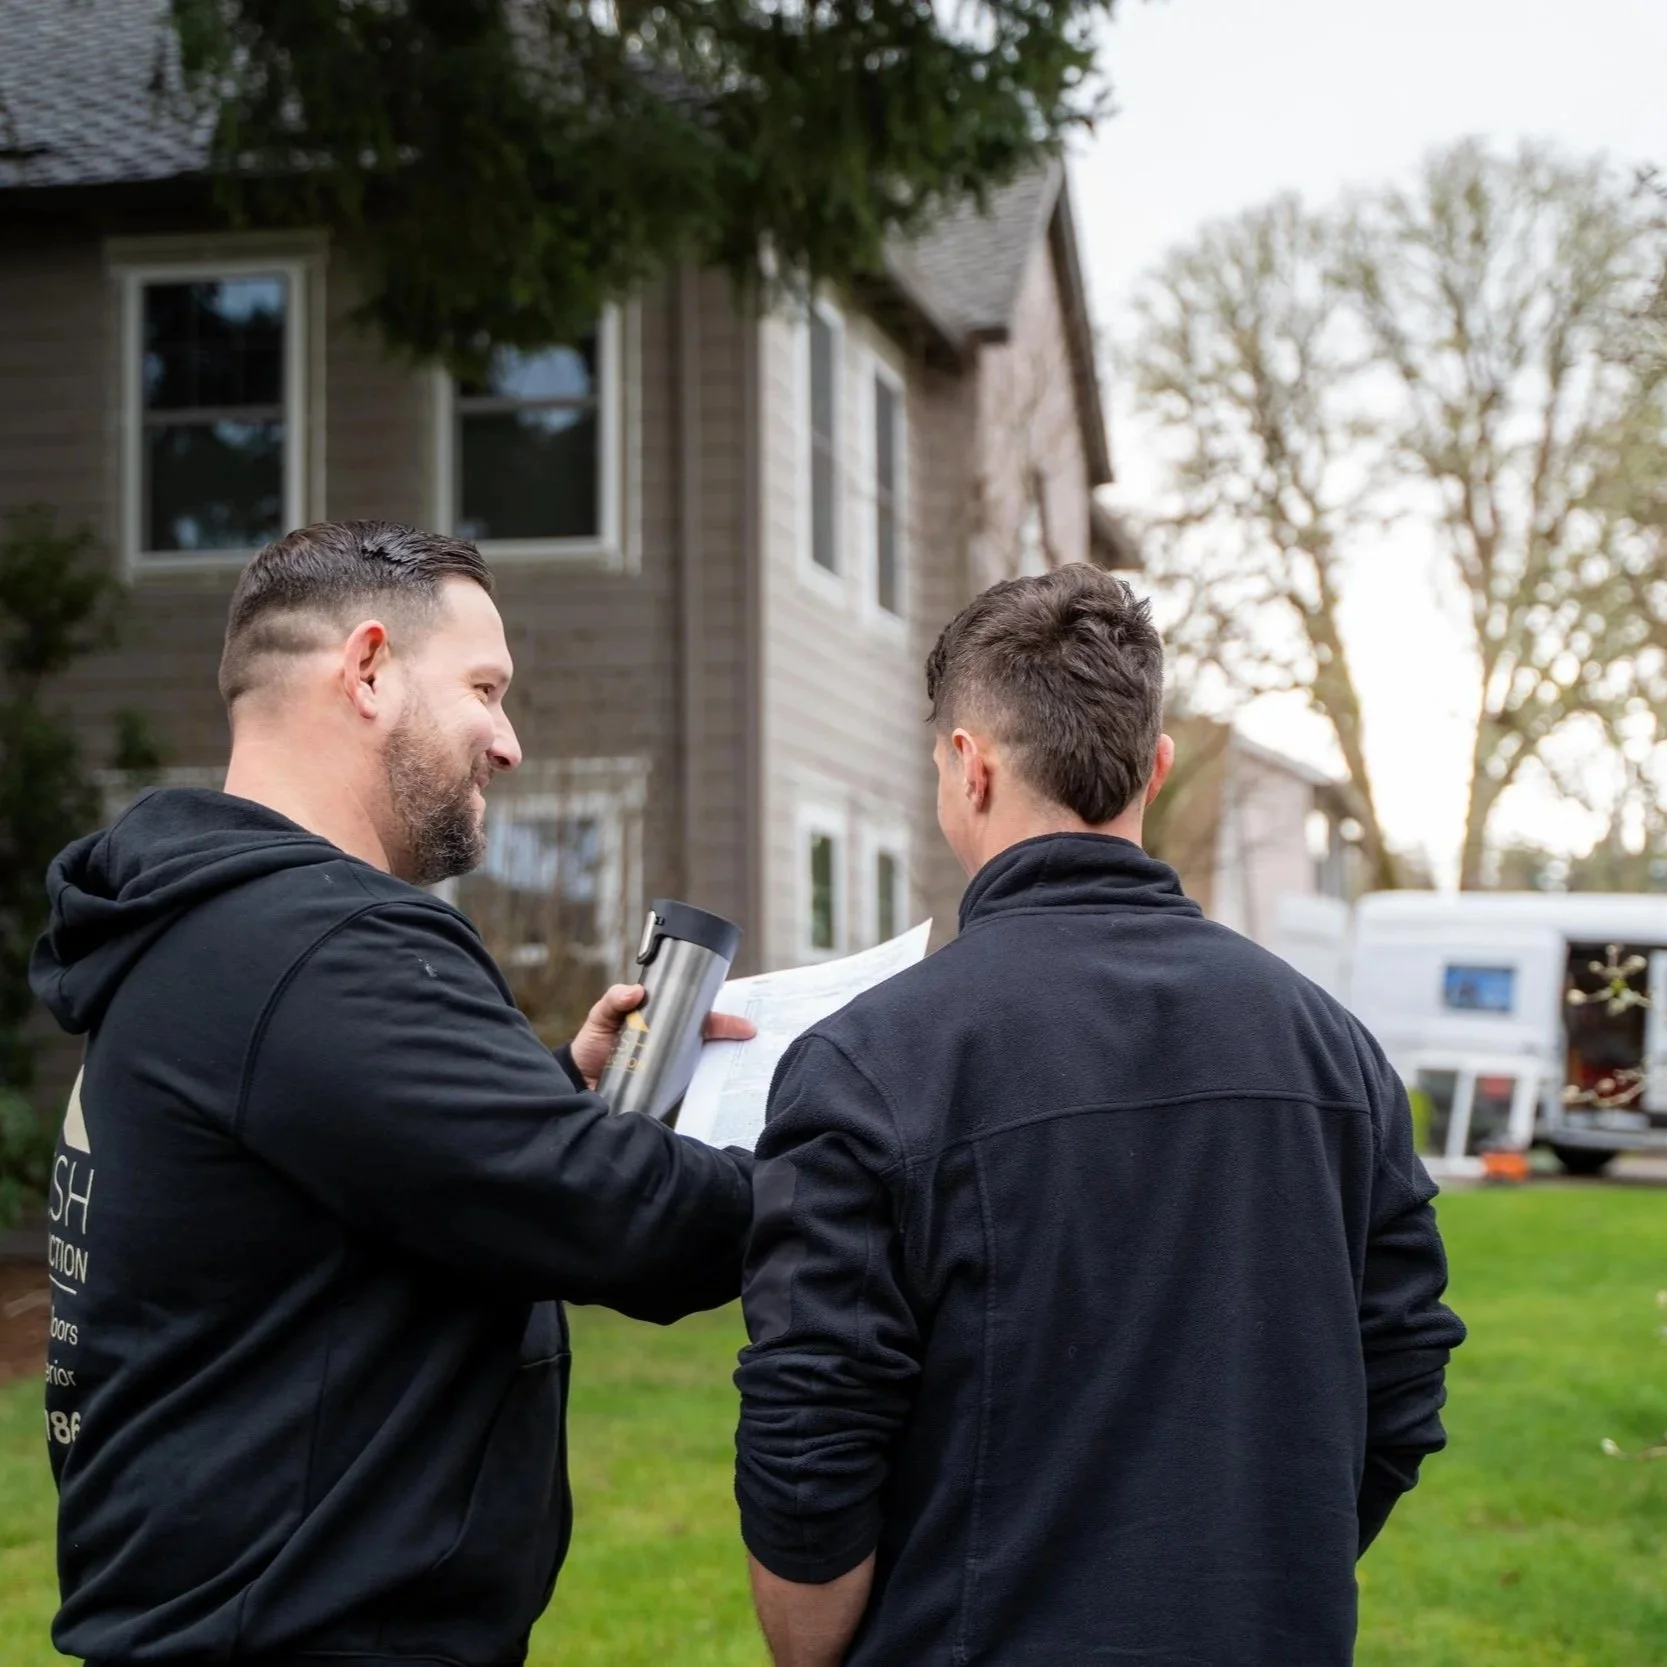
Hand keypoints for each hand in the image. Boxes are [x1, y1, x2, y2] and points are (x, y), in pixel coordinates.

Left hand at [567, 984, 757, 1089]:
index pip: (701, 1019)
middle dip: (733, 1040)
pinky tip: (718, 1096)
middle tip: (752, 1043)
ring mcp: (669, 1068)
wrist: (577, 1082)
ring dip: (723, 1067)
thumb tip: (636, 992)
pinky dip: (705, 1092)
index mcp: (663, 1021)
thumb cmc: (593, 1043)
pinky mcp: (663, 1090)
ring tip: (742, 1070)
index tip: (746, 1028)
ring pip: (704, 1066)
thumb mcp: (602, 1015)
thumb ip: (615, 1000)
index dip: (725, 1022)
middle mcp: (672, 1044)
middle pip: (709, 1041)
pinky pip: (689, 1091)